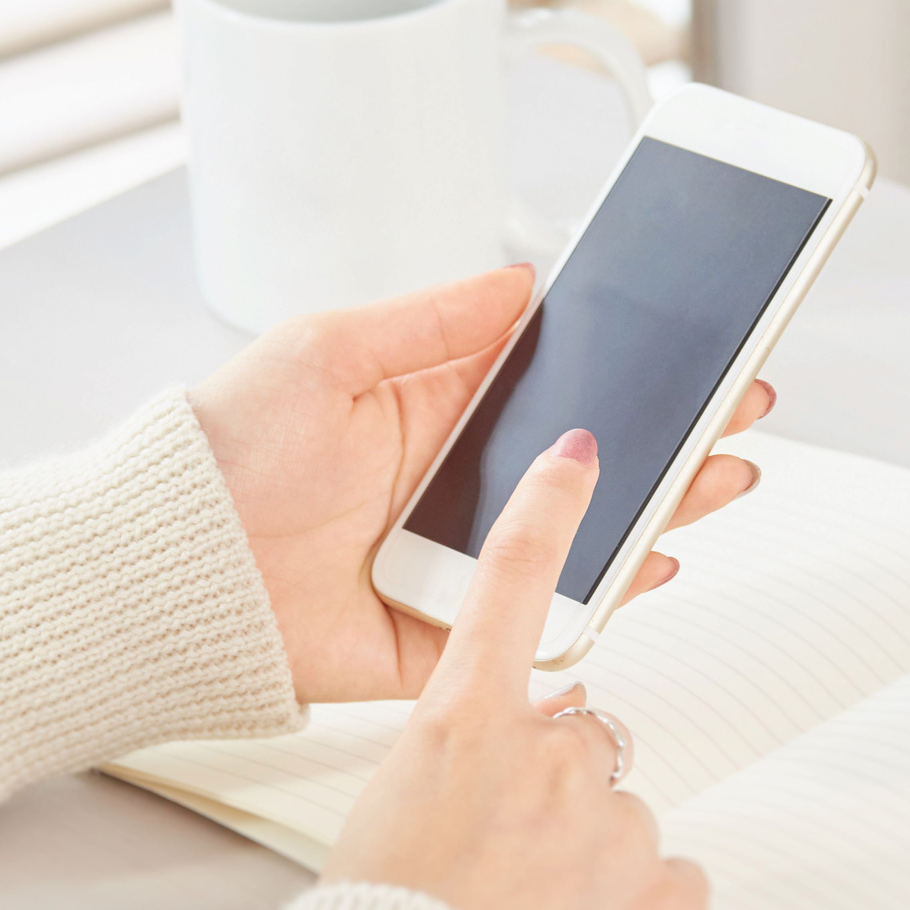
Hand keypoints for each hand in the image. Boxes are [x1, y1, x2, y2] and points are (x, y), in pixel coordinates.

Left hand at [191, 265, 773, 703]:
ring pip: (581, 533)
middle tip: (742, 403)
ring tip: (726, 472)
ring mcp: (456, 559)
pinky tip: (655, 559)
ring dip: (661, 504)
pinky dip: (603, 592)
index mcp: (429, 409)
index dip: (625, 364)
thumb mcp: (326, 352)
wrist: (167, 567)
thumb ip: (429, 320)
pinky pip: (540, 614)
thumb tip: (520, 278)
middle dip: (671, 431)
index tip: (692, 342)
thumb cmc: (224, 453)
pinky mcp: (448, 632)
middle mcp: (453, 485)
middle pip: (587, 457)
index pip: (553, 380)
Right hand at [323, 429, 707, 909]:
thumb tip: (500, 756)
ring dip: (586, 850)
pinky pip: (665, 875)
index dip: (549, 508)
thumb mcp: (390, 811)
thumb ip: (456, 758)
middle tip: (504, 847)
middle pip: (578, 731)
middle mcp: (547, 756)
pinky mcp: (668, 890)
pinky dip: (633, 903)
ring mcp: (615, 822)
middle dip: (555, 778)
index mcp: (463, 726)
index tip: (583, 455)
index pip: (511, 583)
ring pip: (616, 811)